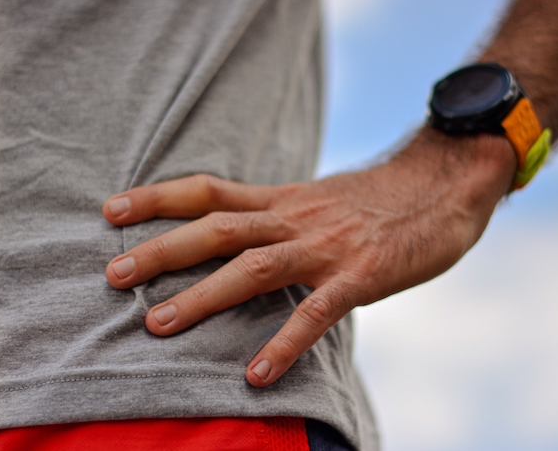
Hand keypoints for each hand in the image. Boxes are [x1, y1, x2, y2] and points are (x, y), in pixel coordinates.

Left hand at [102, 129, 516, 386]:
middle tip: (113, 274)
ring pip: (254, 268)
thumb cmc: (381, 200)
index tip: (112, 209)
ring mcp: (327, 247)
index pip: (209, 191)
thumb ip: (282, 217)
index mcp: (284, 200)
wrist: (446, 182)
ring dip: (203, 296)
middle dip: (162, 250)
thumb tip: (244, 240)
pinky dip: (284, 343)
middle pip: (217, 228)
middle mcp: (296, 218)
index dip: (159, 197)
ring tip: (158, 325)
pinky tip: (257, 374)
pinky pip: (316, 313)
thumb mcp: (321, 200)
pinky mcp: (362, 275)